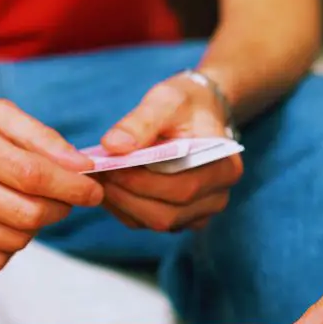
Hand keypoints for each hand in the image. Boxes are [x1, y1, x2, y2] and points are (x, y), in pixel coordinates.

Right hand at [0, 96, 102, 270]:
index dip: (73, 186)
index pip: (33, 176)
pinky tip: (1, 219)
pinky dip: (10, 243)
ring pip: (16, 241)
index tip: (93, 189)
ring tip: (27, 202)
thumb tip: (81, 165)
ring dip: (36, 226)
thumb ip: (40, 137)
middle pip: (28, 214)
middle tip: (66, 196)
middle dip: (62, 208)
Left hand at [98, 73, 242, 232]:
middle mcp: (217, 197)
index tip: (108, 166)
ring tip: (101, 177)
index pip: (181, 189)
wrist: (197, 113)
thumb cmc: (185, 105)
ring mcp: (200, 212)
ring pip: (156, 222)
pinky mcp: (181, 218)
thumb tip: (113, 146)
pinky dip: (124, 207)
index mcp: (224, 168)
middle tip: (98, 173)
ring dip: (123, 203)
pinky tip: (111, 185)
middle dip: (127, 196)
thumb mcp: (165, 101)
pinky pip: (148, 222)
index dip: (141, 183)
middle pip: (168, 214)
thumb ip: (141, 122)